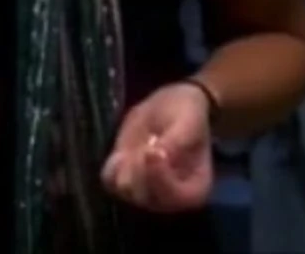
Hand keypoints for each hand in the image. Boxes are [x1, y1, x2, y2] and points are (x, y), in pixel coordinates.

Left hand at [100, 82, 214, 212]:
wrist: (172, 105)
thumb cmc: (187, 114)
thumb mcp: (188, 122)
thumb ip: (175, 142)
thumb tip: (158, 156)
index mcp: (194, 190)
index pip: (173, 196)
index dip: (159, 177)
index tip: (153, 150)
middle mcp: (169, 199)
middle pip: (145, 196)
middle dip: (140, 169)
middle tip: (147, 141)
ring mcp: (146, 191)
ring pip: (125, 190)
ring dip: (125, 167)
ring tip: (138, 145)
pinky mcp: (126, 178)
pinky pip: (110, 181)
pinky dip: (112, 168)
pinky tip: (122, 151)